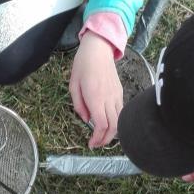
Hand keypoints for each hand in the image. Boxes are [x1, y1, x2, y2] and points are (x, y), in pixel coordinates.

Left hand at [70, 31, 122, 147]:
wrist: (99, 48)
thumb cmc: (83, 65)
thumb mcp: (73, 85)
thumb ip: (79, 106)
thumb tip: (87, 120)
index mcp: (95, 97)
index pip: (101, 125)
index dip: (97, 138)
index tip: (91, 144)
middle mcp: (108, 99)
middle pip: (113, 127)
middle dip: (105, 140)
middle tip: (96, 144)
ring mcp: (116, 96)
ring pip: (119, 121)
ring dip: (112, 133)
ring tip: (102, 137)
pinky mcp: (120, 93)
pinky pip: (120, 112)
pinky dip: (116, 122)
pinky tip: (108, 125)